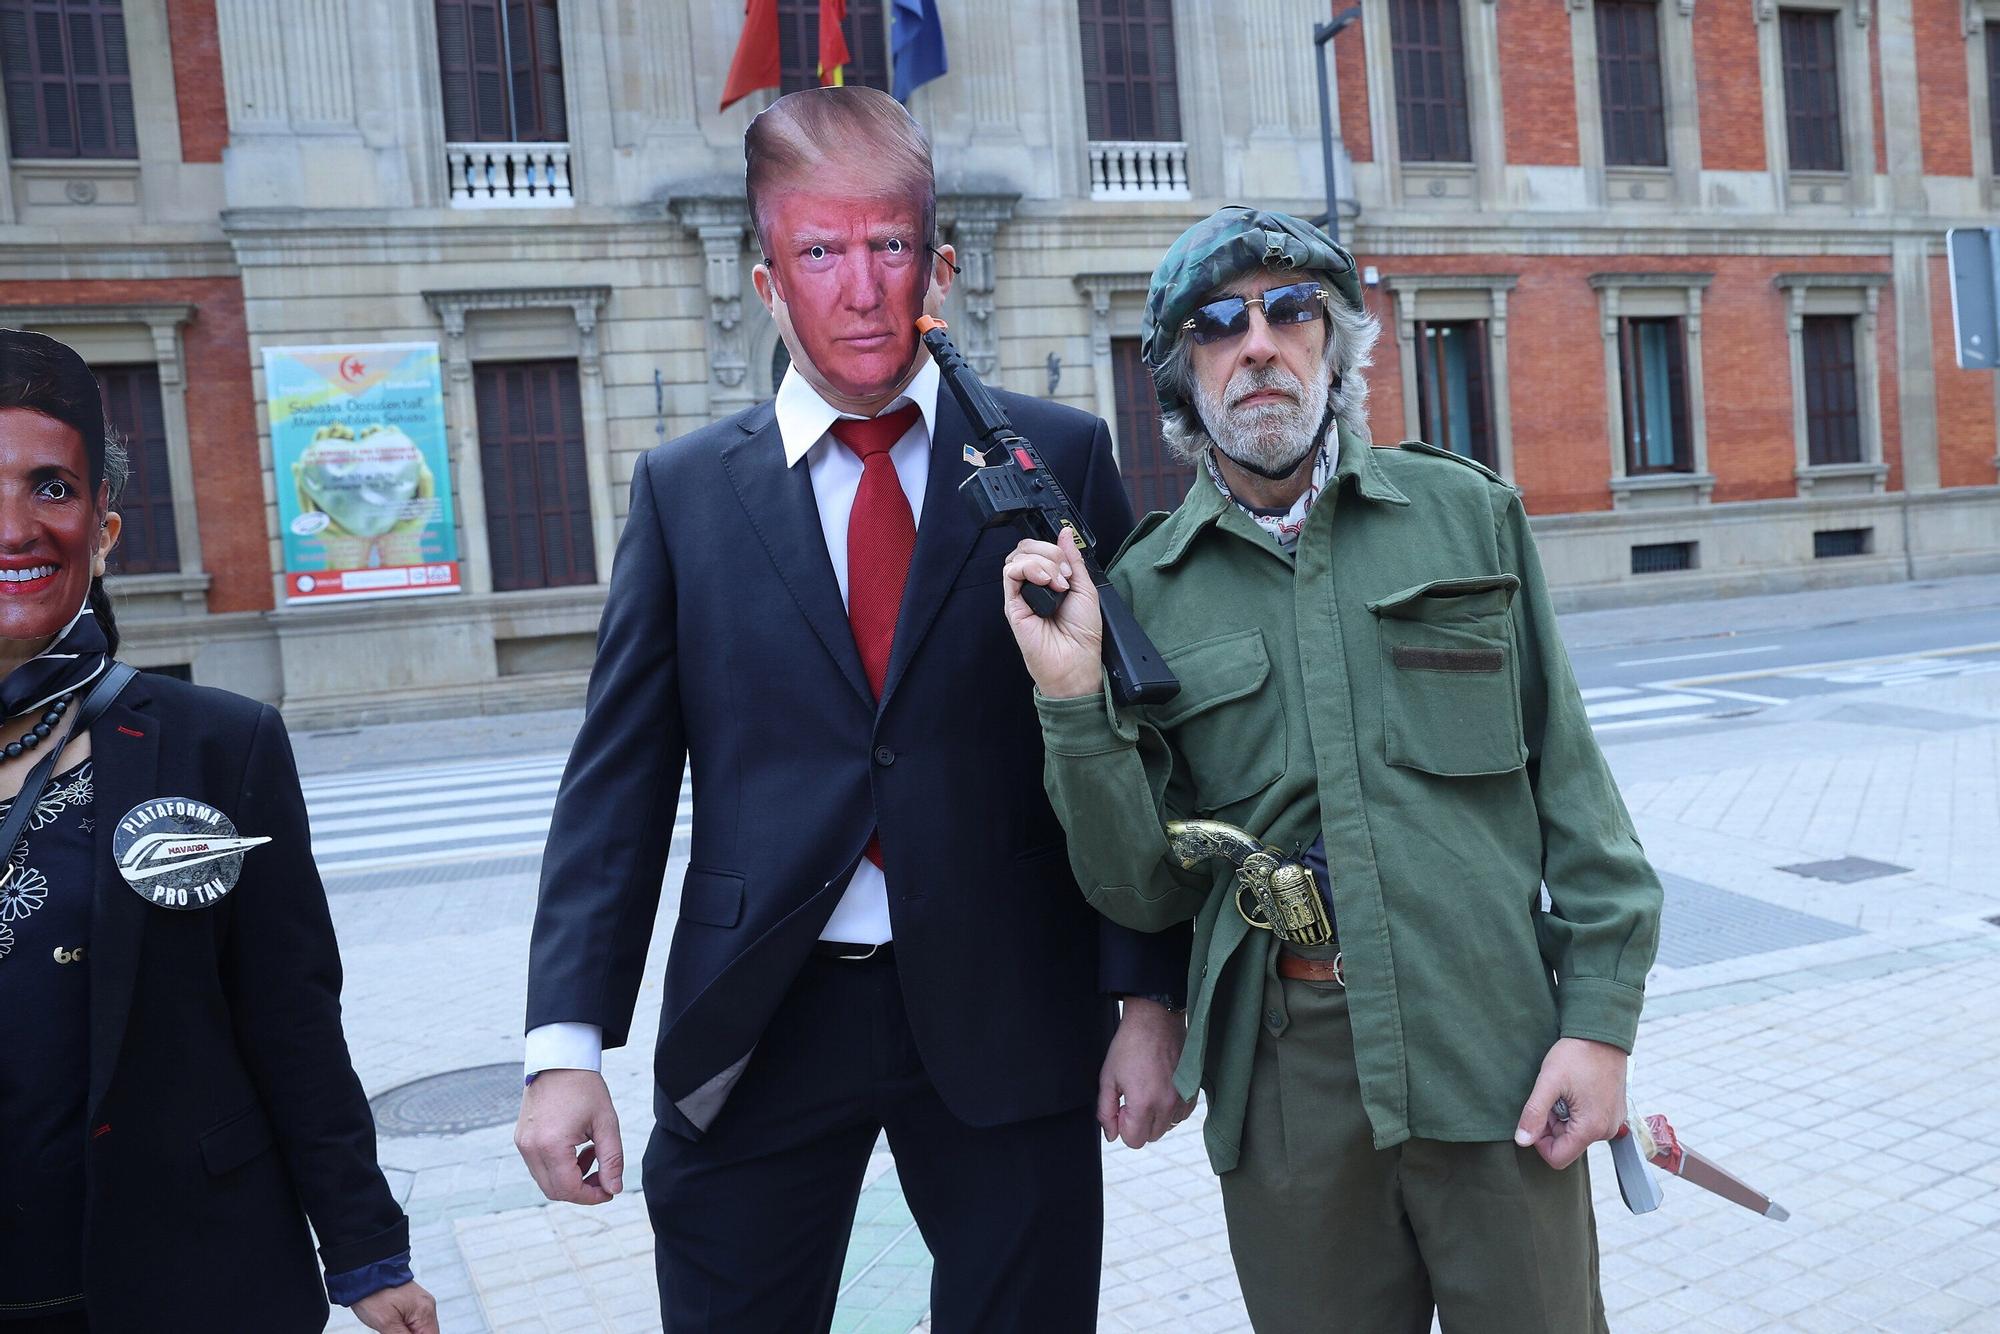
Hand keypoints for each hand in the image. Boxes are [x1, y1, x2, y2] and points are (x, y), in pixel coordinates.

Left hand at [351, 1281, 438, 1332]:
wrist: (364, 1273)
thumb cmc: (374, 1294)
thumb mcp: (387, 1323)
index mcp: (425, 1311)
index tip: (398, 1333)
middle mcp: (426, 1306)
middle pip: (426, 1333)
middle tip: (390, 1329)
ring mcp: (420, 1303)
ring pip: (418, 1329)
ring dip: (406, 1332)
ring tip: (389, 1327)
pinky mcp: (412, 1303)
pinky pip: (413, 1322)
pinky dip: (404, 1328)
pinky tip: (392, 1326)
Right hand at [516, 1068, 623, 1204]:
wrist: (559, 1061)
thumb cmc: (585, 1088)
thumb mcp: (606, 1122)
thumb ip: (612, 1159)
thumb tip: (613, 1189)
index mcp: (551, 1145)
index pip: (568, 1189)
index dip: (591, 1196)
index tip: (610, 1190)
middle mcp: (531, 1148)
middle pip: (554, 1191)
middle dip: (581, 1190)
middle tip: (603, 1175)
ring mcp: (522, 1144)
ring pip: (545, 1181)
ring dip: (570, 1179)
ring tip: (591, 1154)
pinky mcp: (521, 1139)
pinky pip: (539, 1167)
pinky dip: (558, 1168)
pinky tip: (576, 1149)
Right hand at [1002, 528, 1103, 699]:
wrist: (1076, 660)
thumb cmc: (1083, 633)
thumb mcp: (1085, 588)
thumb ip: (1072, 559)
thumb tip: (1065, 533)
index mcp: (1050, 581)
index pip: (1040, 550)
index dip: (1055, 549)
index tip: (1070, 569)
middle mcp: (1033, 586)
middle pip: (1026, 549)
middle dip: (1049, 553)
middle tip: (1065, 575)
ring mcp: (1021, 595)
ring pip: (1018, 557)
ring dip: (1042, 563)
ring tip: (1058, 584)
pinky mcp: (1012, 605)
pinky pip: (1010, 574)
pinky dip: (1028, 569)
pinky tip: (1045, 582)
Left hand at [1097, 997, 1193, 1148]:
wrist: (1155, 1019)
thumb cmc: (1129, 1045)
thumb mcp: (1108, 1078)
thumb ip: (1105, 1111)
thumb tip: (1111, 1135)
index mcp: (1144, 1103)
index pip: (1134, 1141)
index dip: (1122, 1126)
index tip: (1121, 1106)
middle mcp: (1167, 1105)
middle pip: (1151, 1136)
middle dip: (1138, 1124)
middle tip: (1132, 1097)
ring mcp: (1182, 1098)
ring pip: (1167, 1126)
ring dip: (1156, 1117)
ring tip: (1147, 1091)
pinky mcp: (1193, 1090)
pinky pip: (1181, 1114)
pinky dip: (1171, 1109)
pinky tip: (1161, 1089)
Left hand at [1514, 1037, 1628, 1169]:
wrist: (1603, 1033)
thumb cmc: (1577, 1054)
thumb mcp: (1549, 1082)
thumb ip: (1534, 1114)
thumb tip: (1522, 1141)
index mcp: (1591, 1128)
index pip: (1558, 1158)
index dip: (1539, 1140)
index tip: (1538, 1114)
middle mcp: (1606, 1131)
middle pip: (1566, 1144)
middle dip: (1551, 1125)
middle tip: (1550, 1096)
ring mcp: (1613, 1122)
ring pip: (1575, 1133)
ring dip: (1562, 1117)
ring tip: (1563, 1090)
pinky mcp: (1614, 1112)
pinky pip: (1588, 1123)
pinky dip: (1576, 1111)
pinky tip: (1574, 1089)